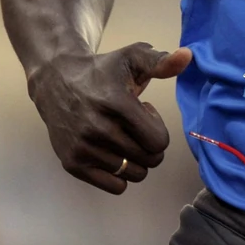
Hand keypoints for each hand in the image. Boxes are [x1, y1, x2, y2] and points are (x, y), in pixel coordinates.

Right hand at [28, 42, 192, 194]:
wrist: (57, 80)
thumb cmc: (103, 70)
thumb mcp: (132, 57)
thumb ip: (161, 61)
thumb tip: (188, 56)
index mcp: (116, 104)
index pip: (157, 141)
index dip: (157, 127)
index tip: (144, 111)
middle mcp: (98, 129)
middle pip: (150, 159)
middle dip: (150, 143)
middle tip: (133, 125)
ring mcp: (83, 148)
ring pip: (135, 174)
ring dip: (135, 158)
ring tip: (120, 135)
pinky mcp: (72, 164)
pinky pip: (115, 187)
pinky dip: (120, 174)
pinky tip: (111, 151)